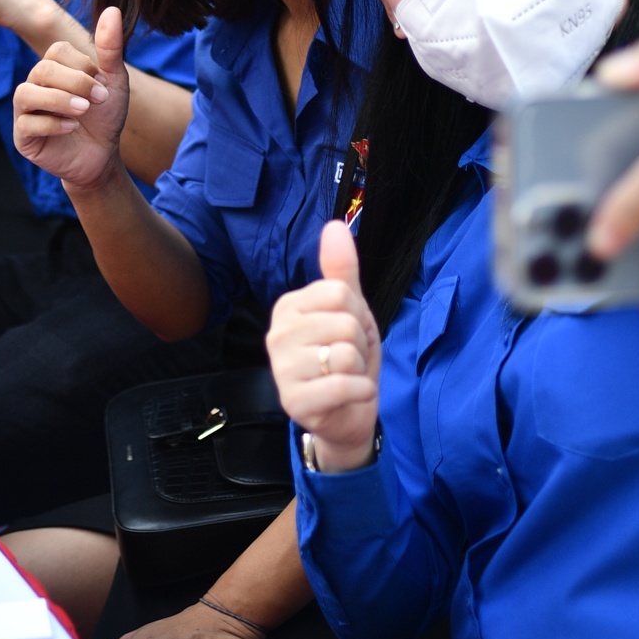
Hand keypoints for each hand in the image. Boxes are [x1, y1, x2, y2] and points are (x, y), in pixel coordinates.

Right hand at [13, 7, 128, 188]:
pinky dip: (51, 123)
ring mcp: (25, 111)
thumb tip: (113, 9)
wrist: (102, 155)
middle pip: (42, 69)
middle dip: (74, 82)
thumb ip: (110, 47)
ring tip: (83, 110)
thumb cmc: (105, 115)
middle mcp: (35, 85)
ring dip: (59, 100)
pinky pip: (26, 123)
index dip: (82, 65)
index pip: (57, 51)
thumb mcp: (113, 80)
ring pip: (26, 93)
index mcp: (54, 68)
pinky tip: (71, 128)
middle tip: (98, 98)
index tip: (103, 82)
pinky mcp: (23, 137)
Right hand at [267, 221, 379, 471]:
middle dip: (359, 345)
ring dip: (359, 370)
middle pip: (345, 323)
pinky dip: (360, 391)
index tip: (347, 332)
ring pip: (345, 353)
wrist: (347, 412)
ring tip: (345, 377)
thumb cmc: (346, 356)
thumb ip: (341, 270)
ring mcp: (282, 369)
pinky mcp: (293, 401)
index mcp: (288, 307)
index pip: (340, 292)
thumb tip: (335, 226)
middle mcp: (277, 334)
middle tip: (347, 360)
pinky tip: (350, 395)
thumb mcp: (349, 310)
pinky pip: (343, 384)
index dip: (357, 314)